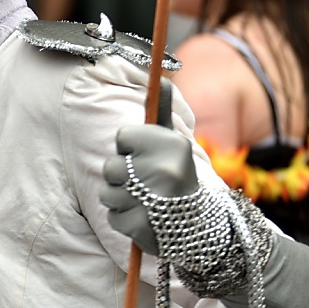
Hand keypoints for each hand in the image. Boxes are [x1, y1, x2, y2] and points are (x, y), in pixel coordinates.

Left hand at [100, 124, 197, 254]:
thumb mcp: (175, 142)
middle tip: (145, 183)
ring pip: (107, 192)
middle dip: (122, 176)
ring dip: (120, 199)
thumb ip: (162, 112)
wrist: (201, 228)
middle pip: (111, 166)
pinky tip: (144, 219)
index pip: (122, 136)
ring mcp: (152, 200)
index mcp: (172, 144)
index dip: (131, 148)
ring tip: (144, 202)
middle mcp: (163, 170)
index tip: (147, 157)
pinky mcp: (142, 227)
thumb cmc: (177, 175)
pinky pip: (112, 217)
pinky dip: (123, 220)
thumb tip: (160, 79)